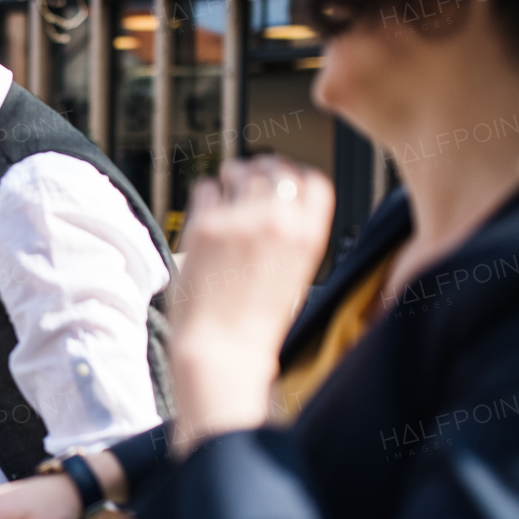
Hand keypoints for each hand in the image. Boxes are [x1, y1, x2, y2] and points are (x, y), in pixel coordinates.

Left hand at [170, 156, 332, 453]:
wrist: (222, 351)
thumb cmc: (255, 324)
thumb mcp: (294, 277)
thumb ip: (291, 238)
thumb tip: (278, 205)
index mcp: (308, 237)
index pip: (313, 181)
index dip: (296, 174)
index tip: (283, 177)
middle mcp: (278, 223)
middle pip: (276, 168)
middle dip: (262, 168)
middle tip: (247, 175)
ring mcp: (240, 221)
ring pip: (239, 170)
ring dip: (232, 174)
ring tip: (225, 185)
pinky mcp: (205, 226)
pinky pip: (207, 187)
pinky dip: (207, 193)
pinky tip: (205, 209)